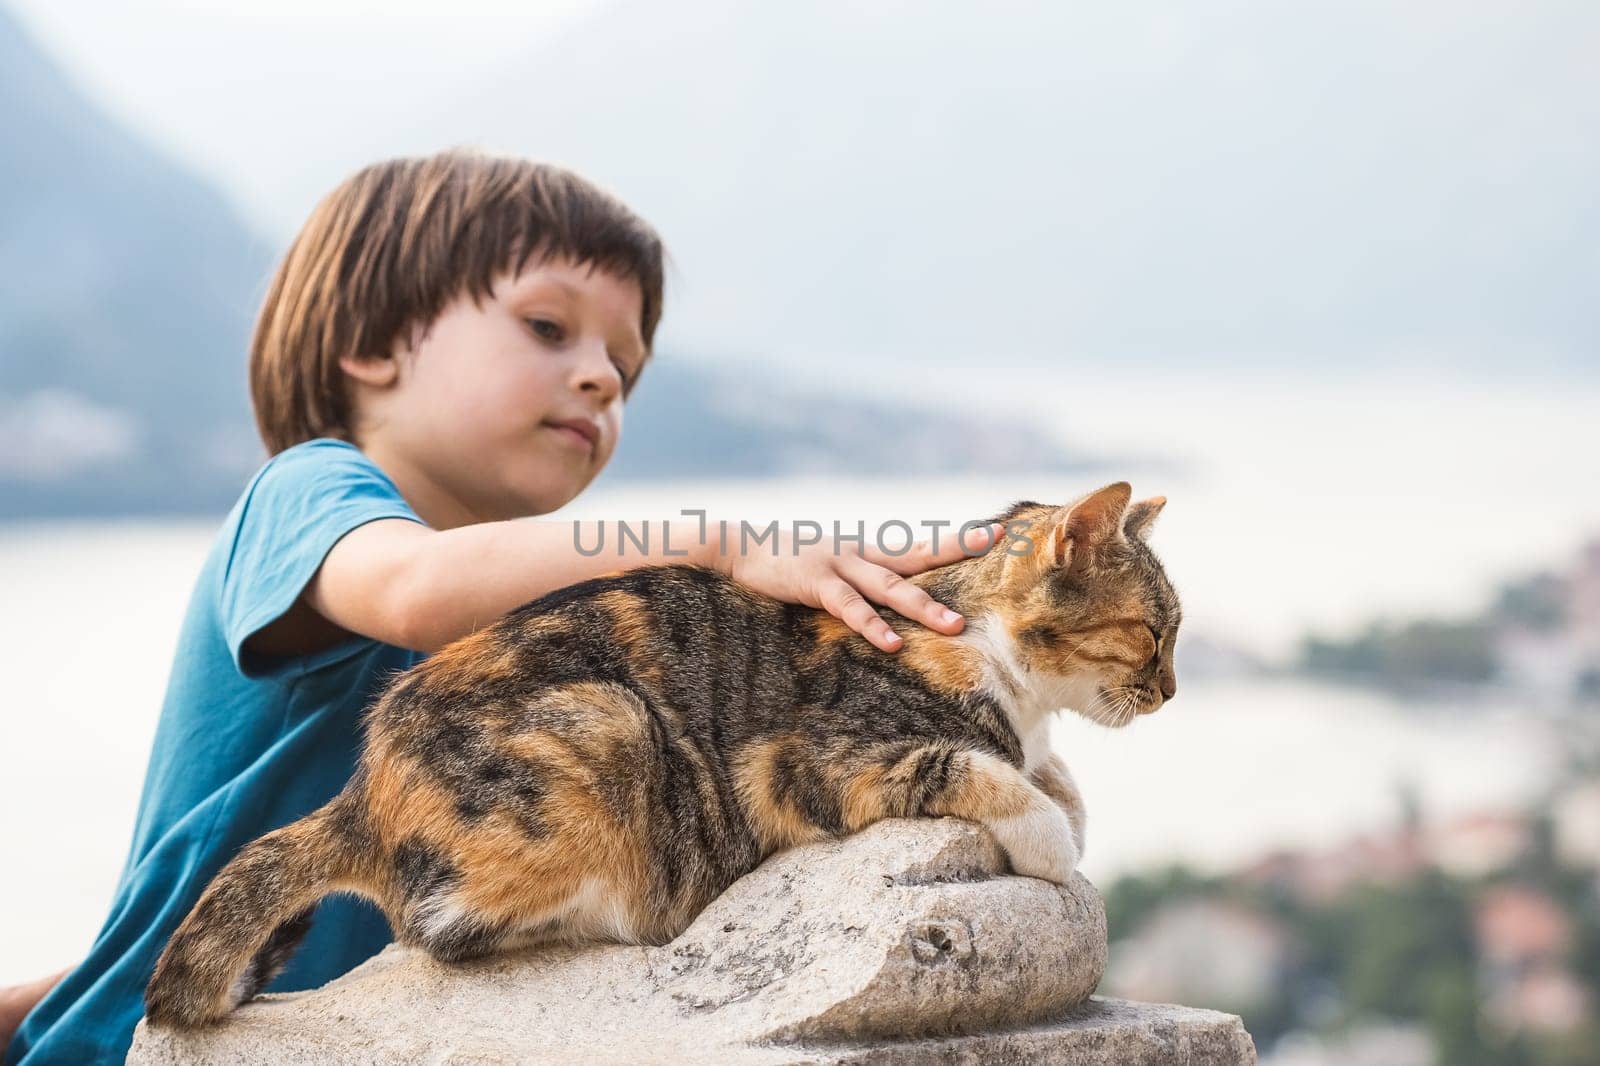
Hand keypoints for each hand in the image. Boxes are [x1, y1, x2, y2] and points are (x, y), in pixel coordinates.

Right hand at [716, 521, 1002, 651]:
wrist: (738, 546)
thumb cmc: (785, 564)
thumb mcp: (829, 568)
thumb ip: (860, 583)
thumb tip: (889, 605)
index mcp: (866, 552)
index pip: (920, 545)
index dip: (957, 539)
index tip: (995, 531)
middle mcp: (859, 554)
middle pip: (917, 554)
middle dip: (956, 550)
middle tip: (993, 545)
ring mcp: (838, 566)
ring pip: (890, 588)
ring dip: (923, 608)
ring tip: (955, 626)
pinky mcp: (815, 583)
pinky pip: (849, 607)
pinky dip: (871, 626)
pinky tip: (891, 643)